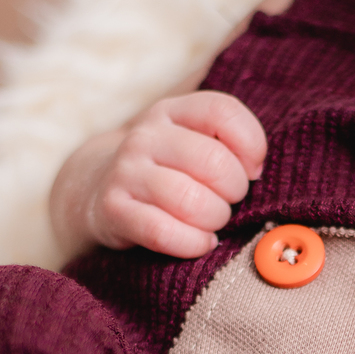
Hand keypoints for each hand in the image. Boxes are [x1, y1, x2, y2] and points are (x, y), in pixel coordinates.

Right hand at [50, 91, 265, 257]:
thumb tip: (256, 170)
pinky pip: (162, 232)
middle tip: (231, 200)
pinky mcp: (112, 210)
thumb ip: (229, 142)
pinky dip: (192, 243)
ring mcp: (126, 171)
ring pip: (190, 200)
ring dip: (216, 218)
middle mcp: (146, 135)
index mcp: (173, 110)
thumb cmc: (168, 166)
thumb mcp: (192, 138)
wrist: (98, 187)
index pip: (222, 111)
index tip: (253, 169)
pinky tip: (201, 242)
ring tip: (215, 221)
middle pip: (214, 161)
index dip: (251, 143)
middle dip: (235, 190)